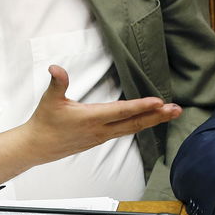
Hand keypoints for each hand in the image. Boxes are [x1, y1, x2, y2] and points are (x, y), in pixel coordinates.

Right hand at [0, 65, 181, 188]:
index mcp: (91, 118)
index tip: (159, 102)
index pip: (121, 112)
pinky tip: (149, 120)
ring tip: (170, 113)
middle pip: (134, 124)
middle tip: (177, 110)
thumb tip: (55, 68)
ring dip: (153, 120)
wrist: (37, 147)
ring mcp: (102, 136)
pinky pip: (125, 131)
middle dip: (157, 116)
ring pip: (132, 129)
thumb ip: (57, 82)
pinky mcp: (100, 139)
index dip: (141, 106)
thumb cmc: (45, 122)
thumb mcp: (50, 100)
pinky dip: (140, 125)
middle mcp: (100, 130)